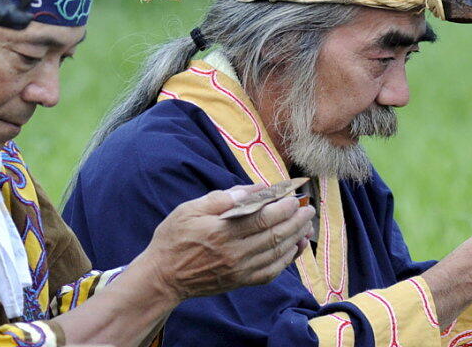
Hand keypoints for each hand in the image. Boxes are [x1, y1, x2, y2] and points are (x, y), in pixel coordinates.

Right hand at [135, 184, 314, 300]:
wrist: (164, 276)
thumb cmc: (173, 239)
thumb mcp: (189, 210)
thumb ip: (221, 199)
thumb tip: (251, 190)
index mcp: (222, 232)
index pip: (262, 218)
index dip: (282, 208)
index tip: (294, 198)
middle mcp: (235, 253)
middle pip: (274, 235)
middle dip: (295, 221)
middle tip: (307, 209)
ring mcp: (239, 270)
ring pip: (276, 253)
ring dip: (295, 238)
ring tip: (306, 225)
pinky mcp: (240, 281)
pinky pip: (271, 271)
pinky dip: (286, 260)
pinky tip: (294, 248)